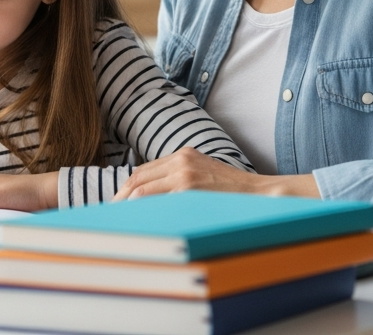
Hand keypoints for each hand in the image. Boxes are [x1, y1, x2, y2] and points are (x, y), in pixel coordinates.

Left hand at [112, 148, 319, 200]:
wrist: (262, 194)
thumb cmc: (233, 192)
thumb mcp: (205, 177)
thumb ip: (181, 180)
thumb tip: (151, 198)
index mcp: (183, 154)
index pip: (143, 171)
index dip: (127, 188)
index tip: (118, 202)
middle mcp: (181, 160)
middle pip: (137, 177)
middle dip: (120, 196)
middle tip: (110, 213)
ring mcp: (184, 172)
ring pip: (142, 187)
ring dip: (126, 204)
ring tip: (117, 219)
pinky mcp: (189, 187)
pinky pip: (156, 198)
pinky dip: (141, 207)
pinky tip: (134, 219)